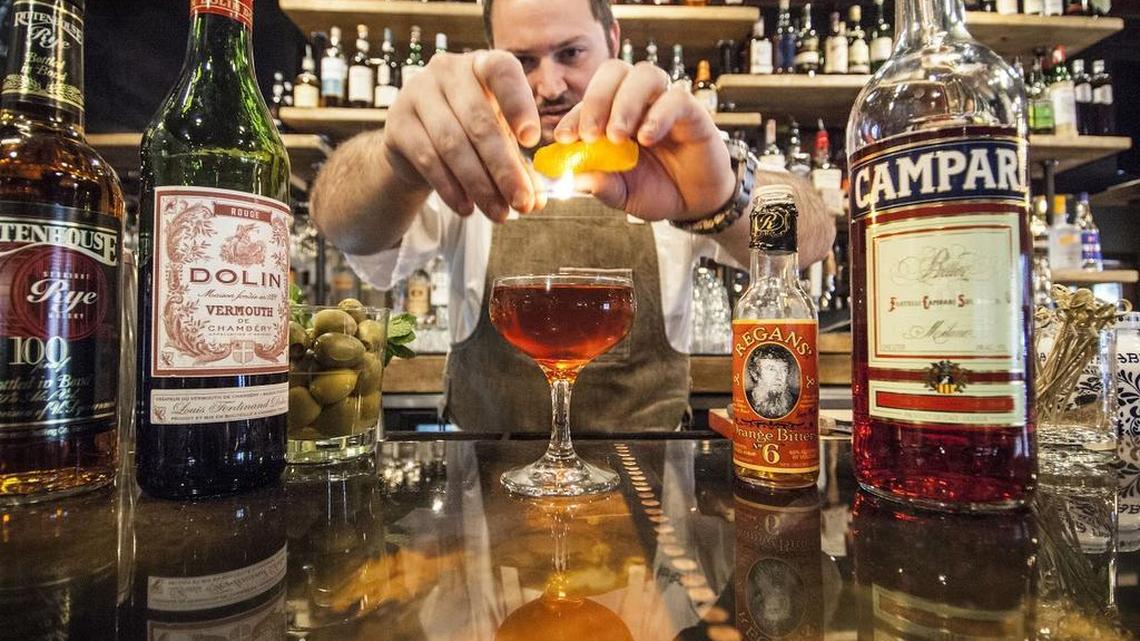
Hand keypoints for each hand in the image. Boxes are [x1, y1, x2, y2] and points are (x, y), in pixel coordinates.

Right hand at [382, 50, 547, 221]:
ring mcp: (417, 93)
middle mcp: (447, 70)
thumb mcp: (499, 140)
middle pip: (480, 121)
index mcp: (481, 64)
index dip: (519, 104)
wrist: (416, 142)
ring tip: (499, 213)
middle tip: (522, 202)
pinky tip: (467, 208)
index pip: (502, 71)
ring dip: (480, 185)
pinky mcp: (397, 123)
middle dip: (504, 168)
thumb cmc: (469, 133)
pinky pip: (428, 159)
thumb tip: (538, 199)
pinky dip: (450, 188)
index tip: (532, 141)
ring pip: (453, 145)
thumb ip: (520, 165)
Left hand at [553, 60, 734, 221]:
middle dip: (596, 99)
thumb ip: (600, 184)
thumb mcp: (621, 194)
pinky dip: (658, 115)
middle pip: (614, 71)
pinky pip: (676, 98)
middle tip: (590, 134)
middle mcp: (638, 102)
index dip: (573, 116)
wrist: (693, 203)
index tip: (564, 138)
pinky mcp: (692, 112)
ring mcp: (664, 103)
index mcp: (613, 115)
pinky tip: (647, 138)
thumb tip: (574, 180)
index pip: (589, 101)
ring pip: (644, 74)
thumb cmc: (656, 190)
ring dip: (625, 102)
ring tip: (617, 136)